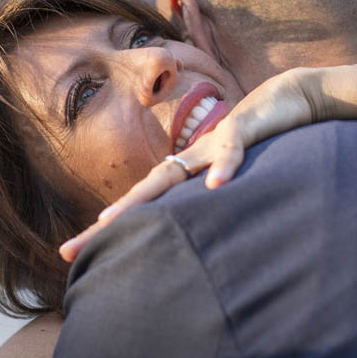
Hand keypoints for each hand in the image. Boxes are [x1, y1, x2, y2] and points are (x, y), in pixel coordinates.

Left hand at [59, 67, 326, 261]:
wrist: (287, 99)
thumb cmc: (259, 147)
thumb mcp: (235, 186)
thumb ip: (214, 211)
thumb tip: (198, 250)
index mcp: (187, 177)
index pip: (144, 208)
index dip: (110, 232)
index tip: (72, 258)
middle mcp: (190, 161)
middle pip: (142, 193)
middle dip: (106, 222)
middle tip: (69, 249)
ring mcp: (212, 145)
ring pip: (174, 172)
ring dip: (145, 196)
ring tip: (111, 220)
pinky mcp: (243, 130)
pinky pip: (232, 150)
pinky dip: (224, 167)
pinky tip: (216, 187)